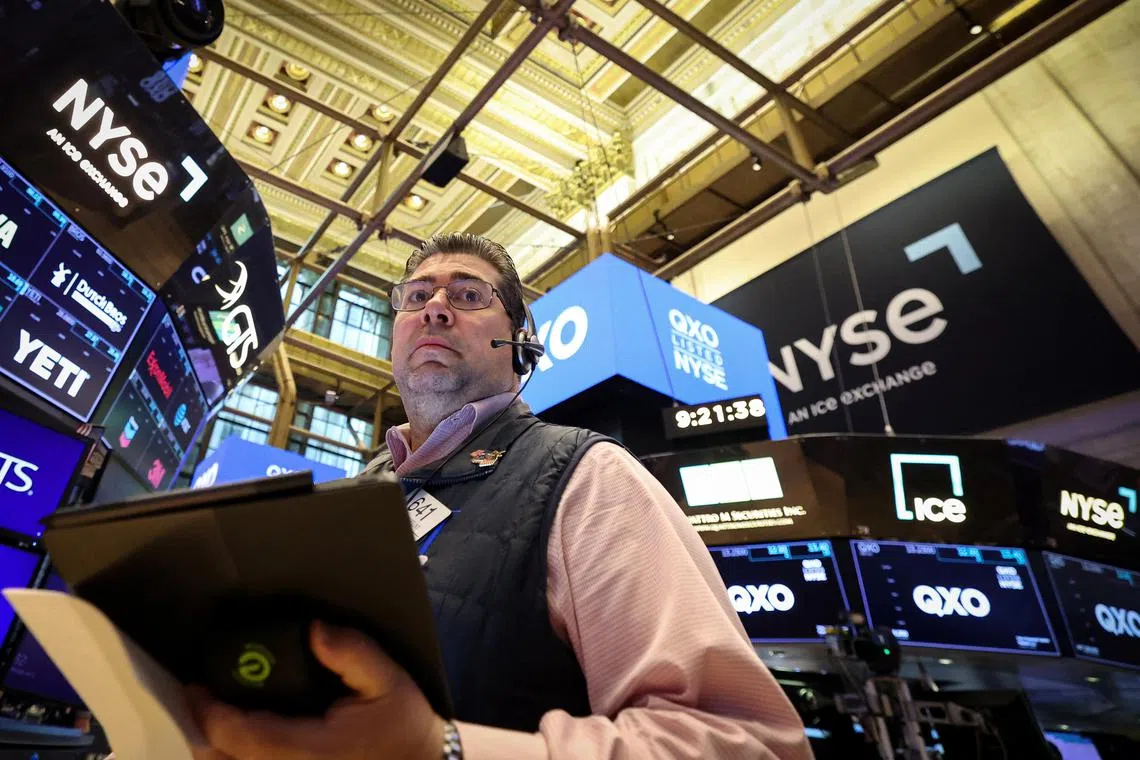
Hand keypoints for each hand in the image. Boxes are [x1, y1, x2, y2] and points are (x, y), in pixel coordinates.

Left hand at [186, 621, 444, 759]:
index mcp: (311, 751)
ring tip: (209, 713)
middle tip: (197, 694)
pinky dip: (230, 755)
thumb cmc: (403, 726)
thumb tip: (314, 629)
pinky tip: (233, 736)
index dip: (211, 712)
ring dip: (212, 746)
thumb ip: (353, 653)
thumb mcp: (389, 681)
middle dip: (202, 728)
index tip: (197, 684)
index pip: (242, 737)